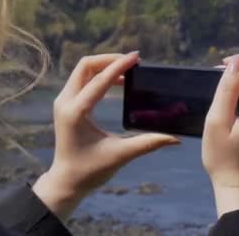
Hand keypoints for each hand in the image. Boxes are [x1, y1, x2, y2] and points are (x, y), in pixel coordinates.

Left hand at [33, 52, 179, 220]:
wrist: (67, 180)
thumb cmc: (90, 170)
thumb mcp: (120, 155)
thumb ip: (147, 144)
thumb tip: (175, 139)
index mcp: (76, 112)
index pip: (99, 81)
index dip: (119, 66)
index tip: (137, 57)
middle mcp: (65, 102)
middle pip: (86, 66)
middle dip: (109, 60)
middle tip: (133, 63)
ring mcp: (63, 101)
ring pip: (82, 70)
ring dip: (104, 66)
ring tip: (128, 72)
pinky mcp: (65, 104)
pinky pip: (81, 80)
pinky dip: (98, 75)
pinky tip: (117, 82)